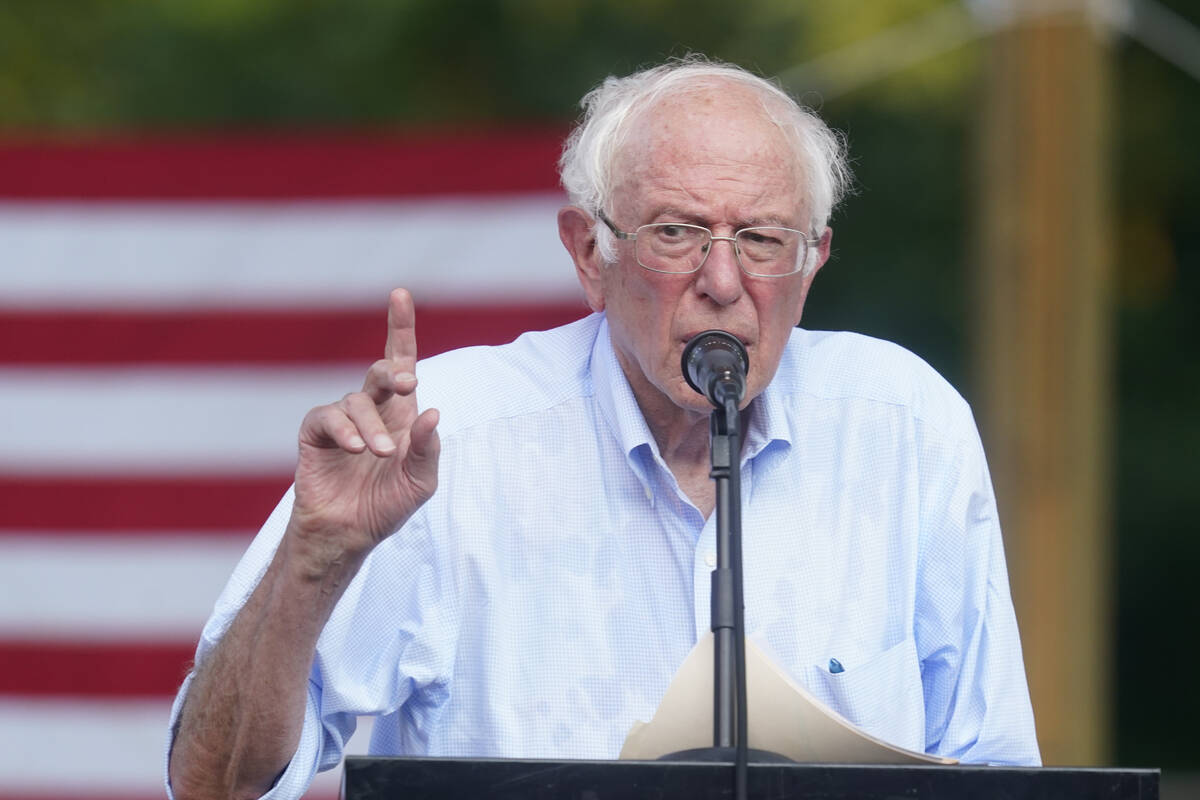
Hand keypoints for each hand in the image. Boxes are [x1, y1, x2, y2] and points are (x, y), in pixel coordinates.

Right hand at [289, 288, 440, 559]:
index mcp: (401, 414)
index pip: (402, 362)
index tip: (400, 293)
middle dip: (395, 370)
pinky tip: (354, 447)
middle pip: (381, 371)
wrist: (349, 536)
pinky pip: (325, 417)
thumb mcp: (420, 482)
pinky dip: (342, 429)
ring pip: (356, 400)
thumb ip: (428, 450)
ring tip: (380, 453)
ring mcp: (341, 420)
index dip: (400, 328)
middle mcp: (372, 410)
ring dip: (371, 425)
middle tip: (410, 384)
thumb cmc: (386, 507)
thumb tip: (433, 412)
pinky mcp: (314, 434)